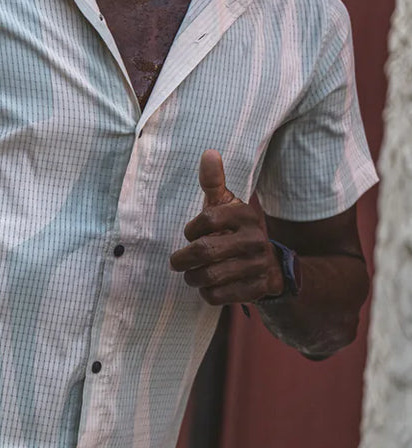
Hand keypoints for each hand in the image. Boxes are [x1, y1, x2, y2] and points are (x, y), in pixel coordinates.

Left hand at [169, 150, 284, 304]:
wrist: (269, 265)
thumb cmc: (234, 230)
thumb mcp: (226, 206)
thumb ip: (214, 183)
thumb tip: (209, 152)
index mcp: (245, 215)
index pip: (206, 220)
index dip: (190, 230)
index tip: (190, 235)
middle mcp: (256, 239)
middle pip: (203, 251)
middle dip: (182, 260)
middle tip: (177, 262)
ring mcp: (258, 265)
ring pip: (208, 276)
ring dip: (192, 278)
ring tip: (192, 275)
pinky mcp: (258, 288)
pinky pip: (218, 295)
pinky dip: (207, 293)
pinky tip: (209, 287)